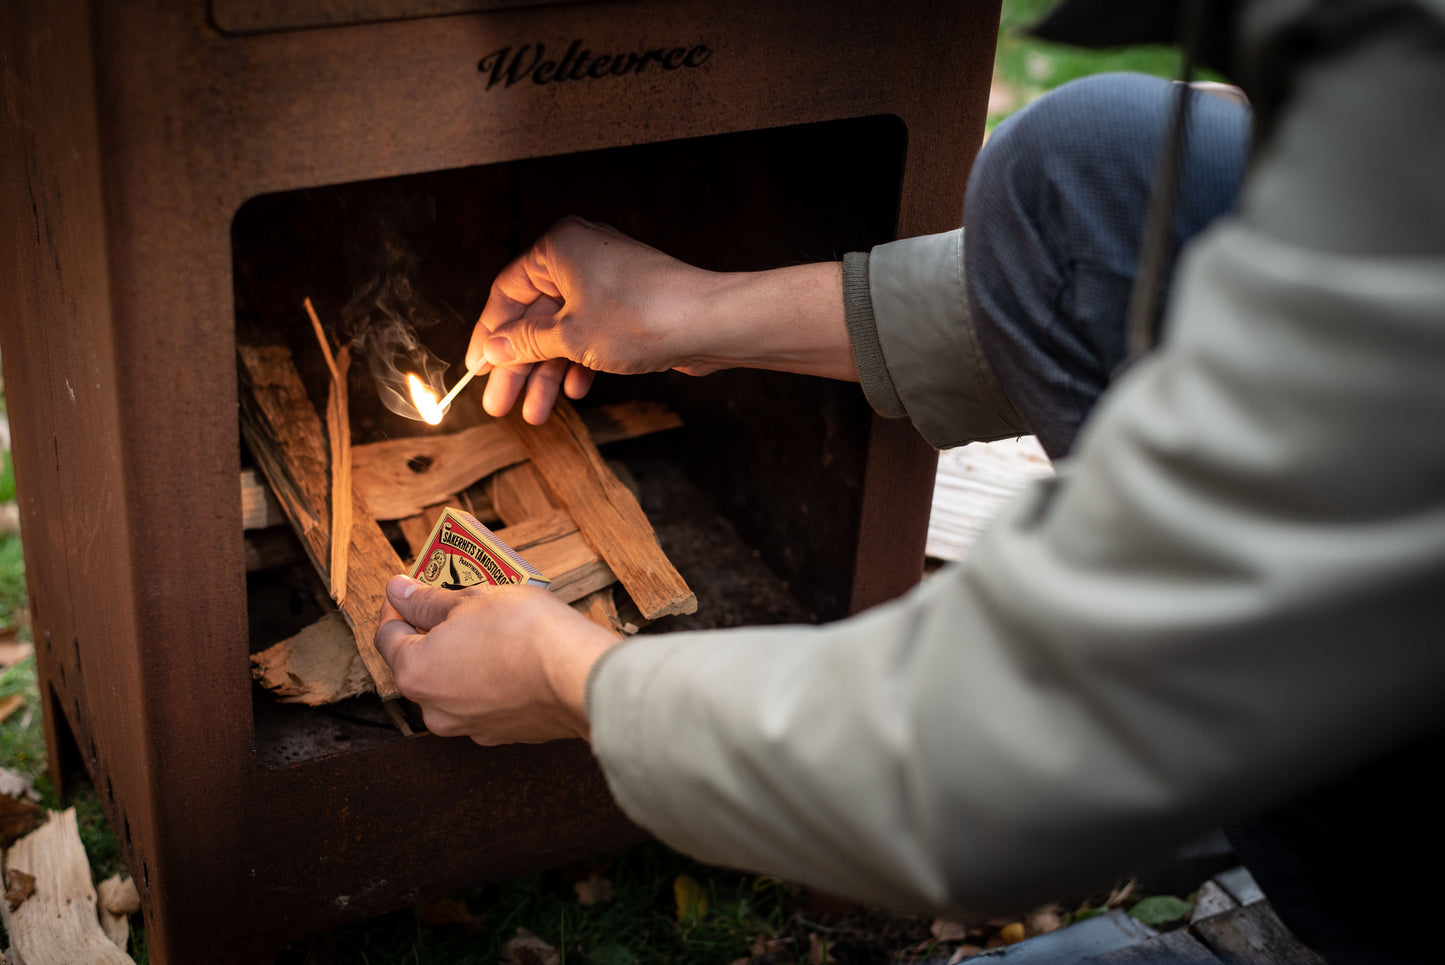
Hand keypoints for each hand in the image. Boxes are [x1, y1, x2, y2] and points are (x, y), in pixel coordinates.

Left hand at [374, 575, 619, 743]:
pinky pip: (485, 702)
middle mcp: (435, 709)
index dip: (396, 606)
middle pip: (420, 664)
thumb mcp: (472, 599)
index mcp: (416, 672)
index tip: (408, 589)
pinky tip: (513, 657)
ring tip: (491, 629)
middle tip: (456, 604)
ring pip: (454, 686)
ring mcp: (470, 727)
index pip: (387, 636)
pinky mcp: (504, 734)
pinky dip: (490, 680)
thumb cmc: (524, 632)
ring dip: (463, 658)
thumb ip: (427, 600)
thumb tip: (398, 592)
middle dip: (433, 633)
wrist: (578, 675)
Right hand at [470, 216, 854, 423]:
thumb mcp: (569, 336)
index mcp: (557, 248)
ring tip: (535, 414)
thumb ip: (524, 343)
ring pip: (563, 331)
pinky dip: (579, 362)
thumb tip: (493, 349)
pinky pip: (591, 335)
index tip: (476, 370)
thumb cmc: (641, 317)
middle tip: (499, 403)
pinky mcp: (628, 306)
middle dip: (516, 365)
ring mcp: (606, 282)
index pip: (506, 292)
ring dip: (547, 373)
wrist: (710, 323)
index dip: (487, 334)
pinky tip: (575, 391)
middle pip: (533, 317)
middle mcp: (580, 257)